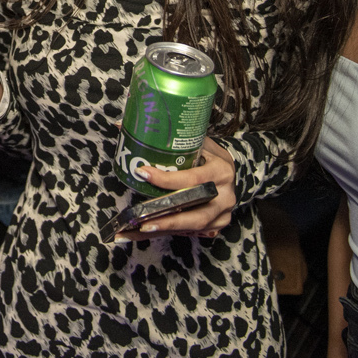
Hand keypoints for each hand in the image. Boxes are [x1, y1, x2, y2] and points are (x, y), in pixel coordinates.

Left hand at [115, 138, 236, 240]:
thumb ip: (169, 138)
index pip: (193, 178)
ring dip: (164, 229)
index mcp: (220, 170)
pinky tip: (146, 233)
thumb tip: (123, 125)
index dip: (167, 179)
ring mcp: (223, 213)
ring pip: (194, 227)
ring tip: (138, 230)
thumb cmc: (210, 156)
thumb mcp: (198, 142)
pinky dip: (167, 233)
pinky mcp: (217, 225)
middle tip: (140, 219)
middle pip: (196, 212)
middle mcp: (224, 195)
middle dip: (167, 217)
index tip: (142, 172)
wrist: (234, 173)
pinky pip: (191, 233)